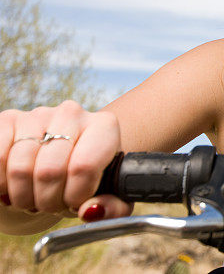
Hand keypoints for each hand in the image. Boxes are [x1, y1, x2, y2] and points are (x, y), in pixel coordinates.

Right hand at [0, 100, 131, 229]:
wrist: (66, 154)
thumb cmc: (89, 177)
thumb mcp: (110, 194)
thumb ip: (113, 207)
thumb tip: (90, 210)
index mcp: (104, 126)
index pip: (84, 167)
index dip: (74, 196)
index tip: (75, 203)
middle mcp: (71, 113)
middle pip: (49, 171)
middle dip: (47, 201)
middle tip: (51, 204)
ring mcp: (38, 114)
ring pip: (20, 168)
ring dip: (23, 196)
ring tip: (34, 197)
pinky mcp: (9, 119)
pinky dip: (2, 184)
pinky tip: (14, 187)